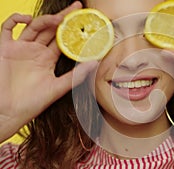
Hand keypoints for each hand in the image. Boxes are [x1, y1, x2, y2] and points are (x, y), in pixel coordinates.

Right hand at [0, 1, 96, 141]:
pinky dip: (16, 20)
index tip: (85, 21)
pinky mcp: (5, 48)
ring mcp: (20, 48)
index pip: (63, 40)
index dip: (73, 30)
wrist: (8, 112)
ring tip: (59, 18)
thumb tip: (95, 63)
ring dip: (46, 19)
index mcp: (47, 59)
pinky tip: (28, 19)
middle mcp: (35, 51)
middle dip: (64, 17)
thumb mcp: (57, 89)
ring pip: (34, 26)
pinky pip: (8, 28)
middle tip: (77, 7)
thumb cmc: (32, 104)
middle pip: (51, 29)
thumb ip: (75, 76)